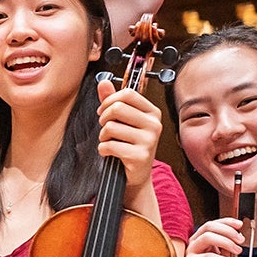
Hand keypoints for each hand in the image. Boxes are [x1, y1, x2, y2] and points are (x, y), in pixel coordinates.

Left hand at [96, 76, 161, 191]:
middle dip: (103, 118)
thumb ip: (113, 100)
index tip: (103, 111)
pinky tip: (109, 153)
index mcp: (152, 112)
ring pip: (111, 127)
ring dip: (102, 136)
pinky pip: (109, 146)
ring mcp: (149, 140)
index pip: (128, 94)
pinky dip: (103, 149)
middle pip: (117, 108)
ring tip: (109, 141)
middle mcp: (154, 125)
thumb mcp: (123, 120)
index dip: (109, 100)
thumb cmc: (130, 145)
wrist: (136, 174)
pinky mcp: (140, 156)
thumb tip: (104, 82)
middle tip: (105, 128)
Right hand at [181, 216, 244, 256]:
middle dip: (228, 231)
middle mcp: (194, 243)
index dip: (227, 222)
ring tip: (238, 251)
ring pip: (207, 237)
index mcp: (201, 240)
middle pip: (209, 227)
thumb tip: (238, 238)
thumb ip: (229, 249)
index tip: (240, 225)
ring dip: (226, 242)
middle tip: (240, 240)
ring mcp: (190, 252)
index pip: (212, 224)